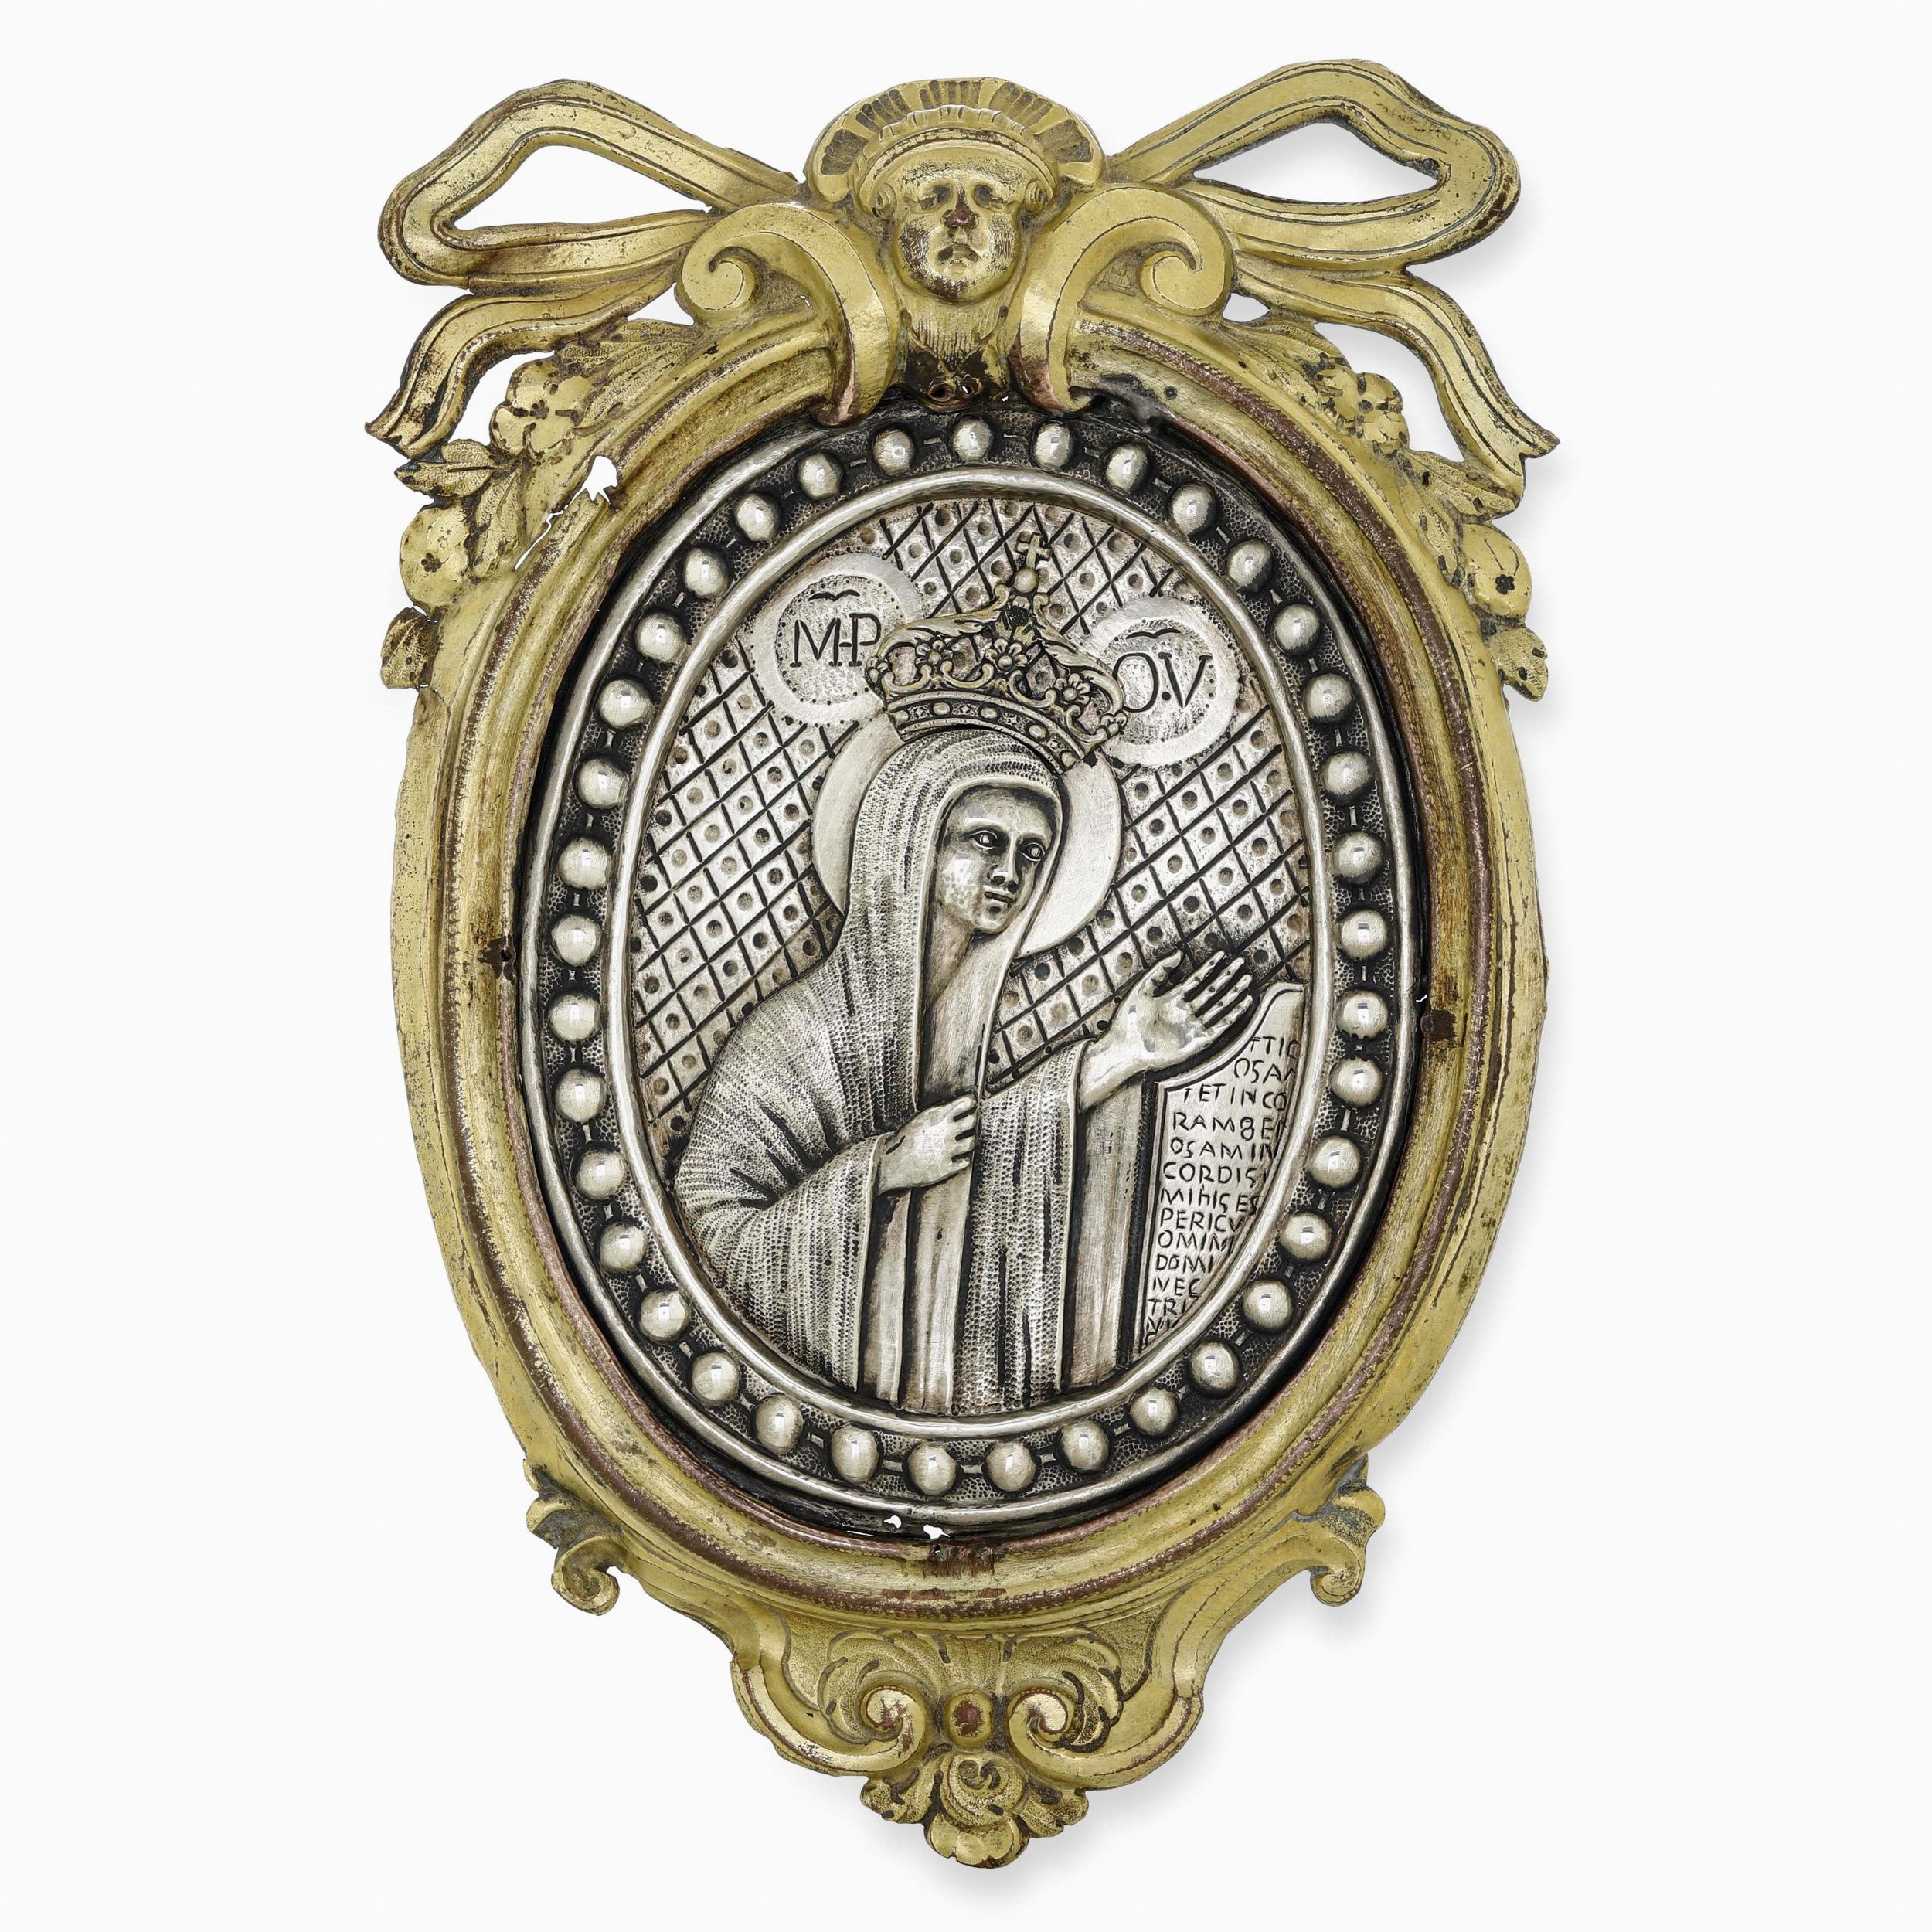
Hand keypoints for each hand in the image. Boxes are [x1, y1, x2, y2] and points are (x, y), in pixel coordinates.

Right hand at [877, 1096, 977, 1192]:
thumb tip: (954, 1109)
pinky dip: (963, 1159)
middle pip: (972, 1121)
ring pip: (971, 1142)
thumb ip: (936, 1115)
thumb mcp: (918, 1120)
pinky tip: (959, 1157)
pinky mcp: (946, 1167)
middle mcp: (946, 1131)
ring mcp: (947, 1150)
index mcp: (937, 1116)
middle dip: (973, 1120)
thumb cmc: (902, 1140)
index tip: (971, 1104)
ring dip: (970, 1140)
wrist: (890, 1163)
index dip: (970, 1103)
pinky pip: (965, 1161)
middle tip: (971, 1121)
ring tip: (966, 1140)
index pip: (965, 1103)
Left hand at [1099, 950, 1253, 1082]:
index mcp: (1172, 999)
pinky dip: (1232, 1016)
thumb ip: (1159, 971)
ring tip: (1246, 979)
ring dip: (1233, 994)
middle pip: (1211, 991)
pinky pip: (1219, 1027)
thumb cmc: (1127, 1020)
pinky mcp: (1197, 1042)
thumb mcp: (1141, 988)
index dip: (1209, 967)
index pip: (1196, 980)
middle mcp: (1184, 1012)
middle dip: (1227, 977)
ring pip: (1218, 1007)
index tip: (1222, 955)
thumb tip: (1179, 953)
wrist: (1124, 1048)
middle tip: (1241, 963)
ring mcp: (1191, 1026)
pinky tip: (1243, 1003)